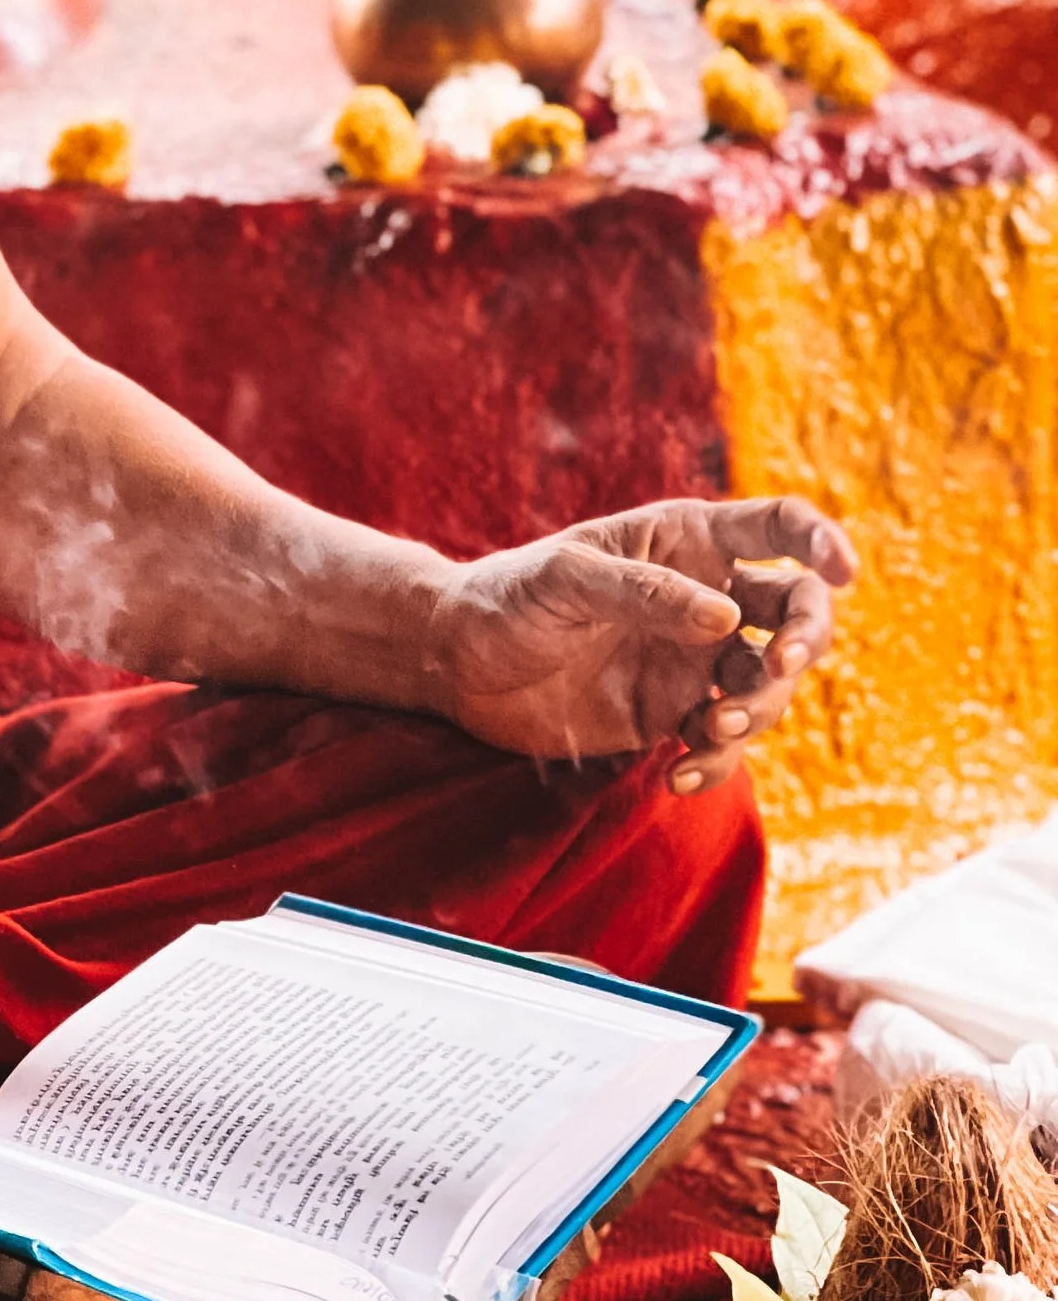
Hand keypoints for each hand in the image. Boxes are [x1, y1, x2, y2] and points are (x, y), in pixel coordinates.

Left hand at [430, 496, 854, 790]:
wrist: (457, 662)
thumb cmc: (506, 597)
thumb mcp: (564, 579)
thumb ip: (643, 592)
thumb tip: (727, 618)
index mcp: (686, 541)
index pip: (777, 526)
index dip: (821, 541)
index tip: (843, 571)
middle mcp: (705, 597)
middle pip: (795, 612)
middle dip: (803, 639)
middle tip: (774, 664)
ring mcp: (693, 659)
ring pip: (767, 684)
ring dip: (757, 708)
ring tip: (711, 729)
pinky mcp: (671, 713)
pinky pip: (722, 741)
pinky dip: (714, 761)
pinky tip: (678, 773)